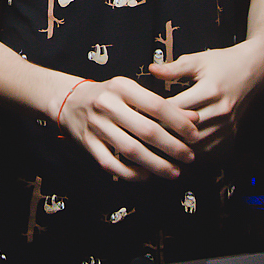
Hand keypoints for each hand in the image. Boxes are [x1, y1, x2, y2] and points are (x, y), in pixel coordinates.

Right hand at [57, 76, 199, 181]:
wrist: (68, 101)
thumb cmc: (108, 96)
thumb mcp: (132, 91)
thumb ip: (161, 103)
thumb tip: (193, 118)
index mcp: (121, 87)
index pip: (157, 105)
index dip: (179, 122)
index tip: (195, 135)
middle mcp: (107, 105)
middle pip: (146, 130)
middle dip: (172, 147)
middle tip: (189, 157)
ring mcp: (96, 126)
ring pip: (131, 150)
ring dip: (156, 164)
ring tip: (174, 172)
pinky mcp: (88, 144)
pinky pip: (111, 164)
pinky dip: (130, 173)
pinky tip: (146, 176)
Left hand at [148, 43, 263, 156]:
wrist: (252, 70)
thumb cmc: (223, 63)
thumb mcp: (199, 60)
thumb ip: (175, 67)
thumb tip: (152, 70)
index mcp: (210, 90)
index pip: (177, 108)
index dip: (155, 113)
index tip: (138, 114)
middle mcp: (221, 110)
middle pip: (185, 130)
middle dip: (163, 133)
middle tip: (142, 135)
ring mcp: (227, 124)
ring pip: (197, 144)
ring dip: (177, 146)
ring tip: (156, 145)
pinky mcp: (230, 133)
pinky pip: (208, 149)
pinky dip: (192, 151)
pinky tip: (177, 149)